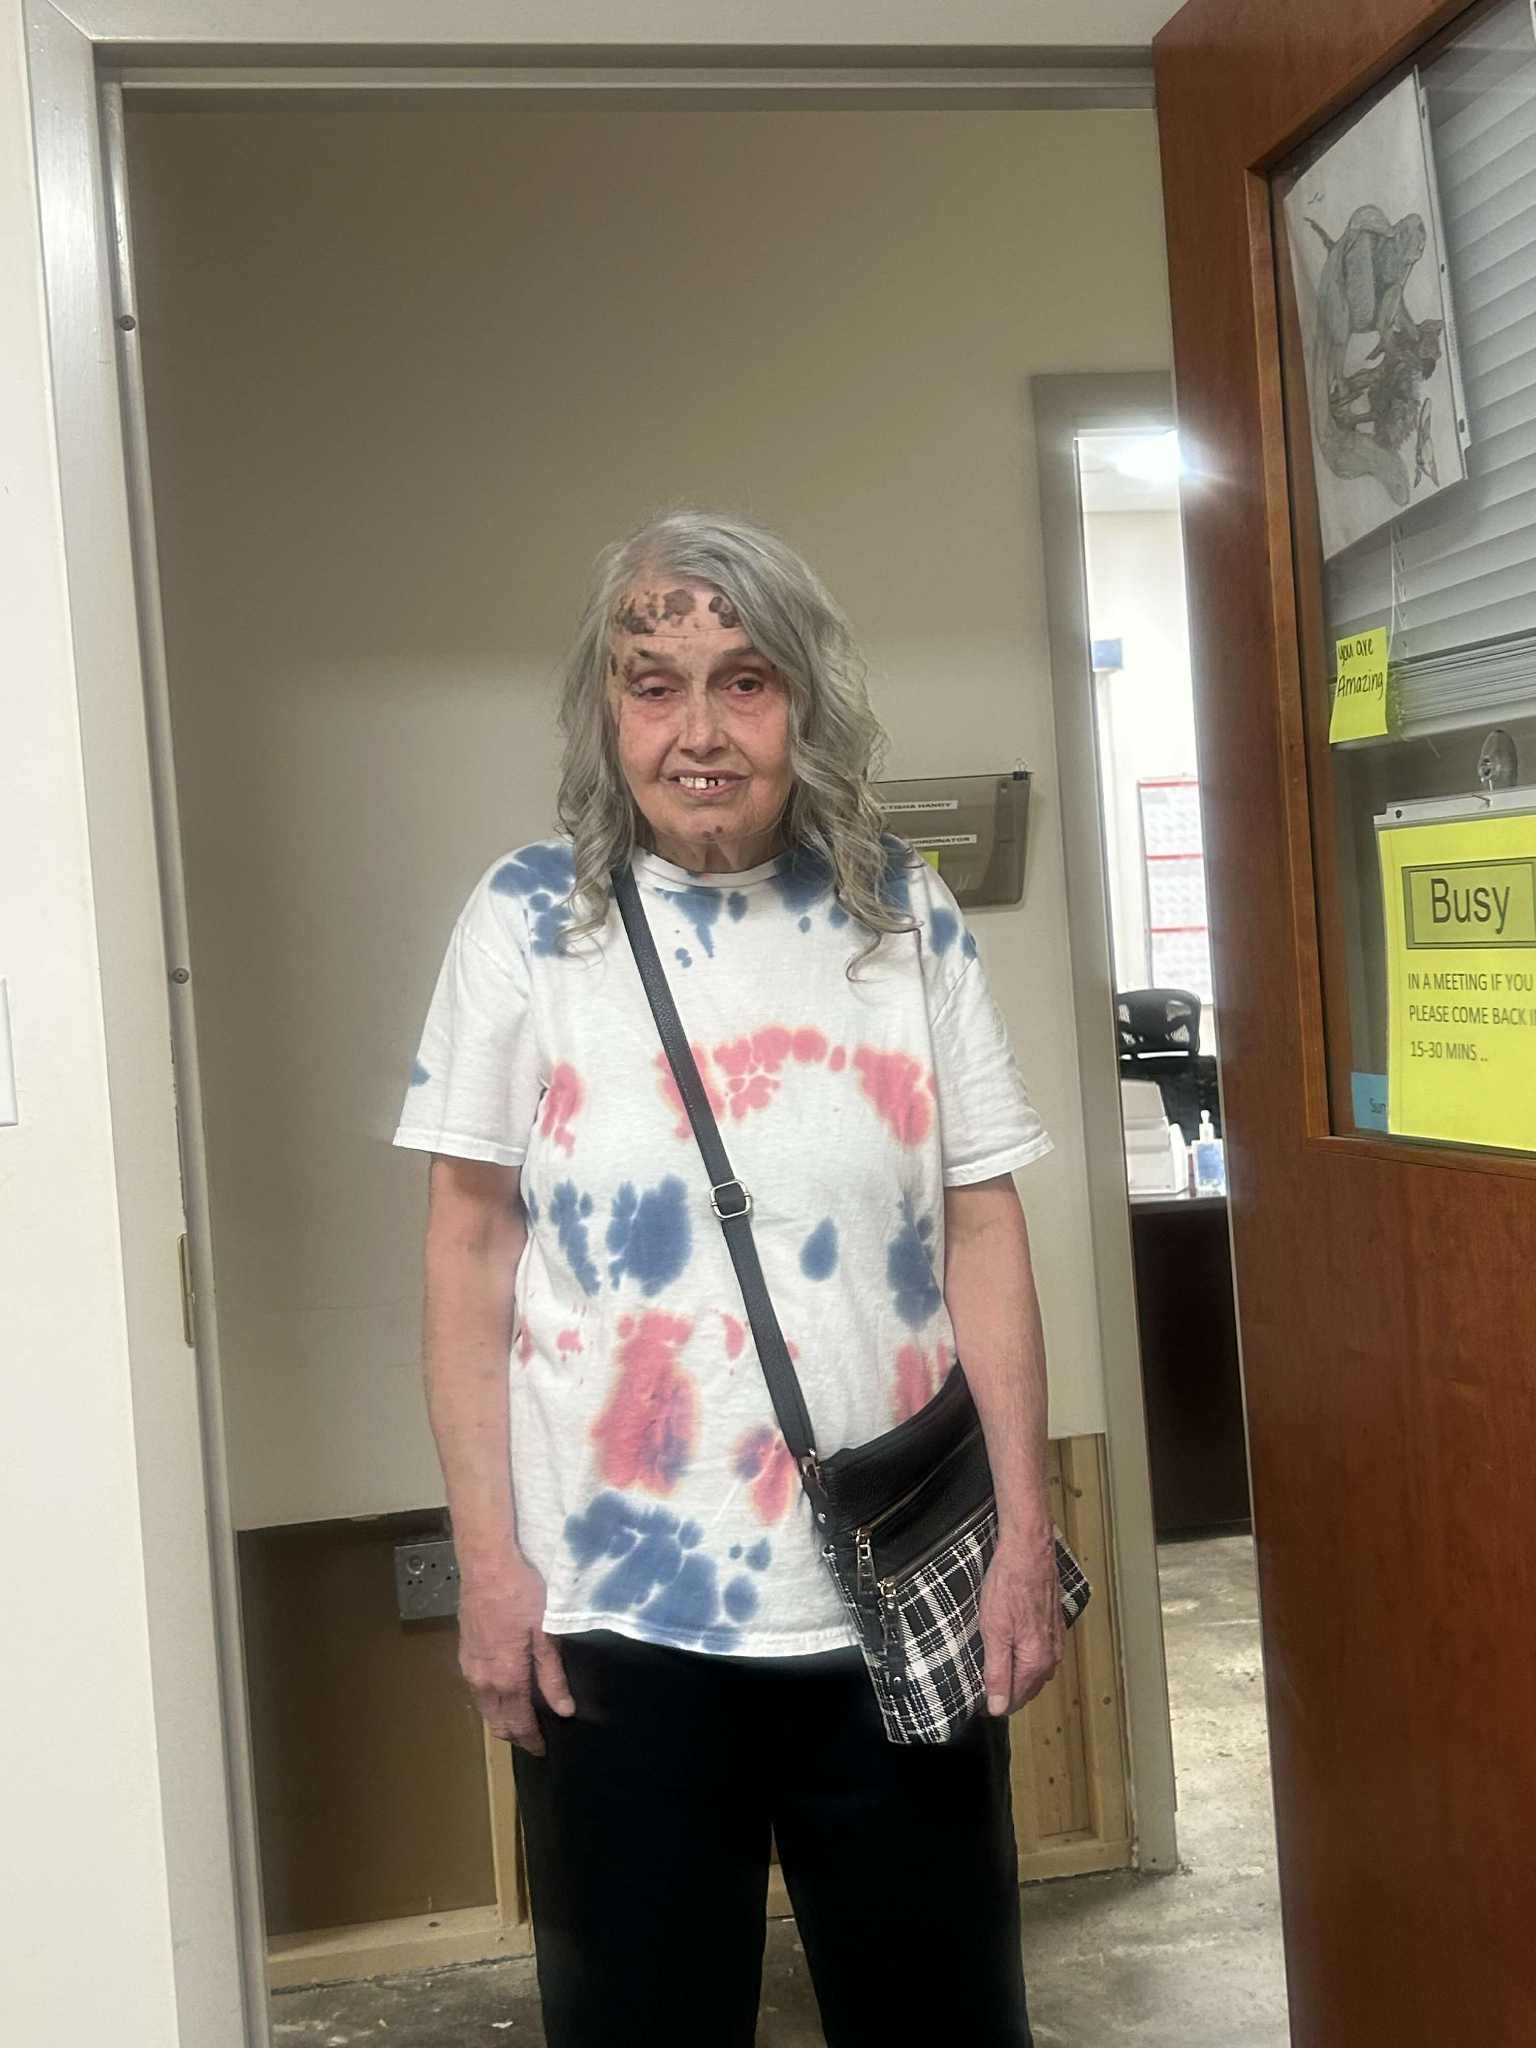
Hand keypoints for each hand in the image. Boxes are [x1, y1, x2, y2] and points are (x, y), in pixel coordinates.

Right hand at [457, 1551, 575, 1753]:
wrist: (487, 1563)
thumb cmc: (522, 1593)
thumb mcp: (546, 1633)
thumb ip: (552, 1674)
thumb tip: (563, 1710)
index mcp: (506, 1678)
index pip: (518, 1722)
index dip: (530, 1740)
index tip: (542, 1750)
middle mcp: (482, 1678)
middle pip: (496, 1720)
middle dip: (514, 1734)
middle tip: (532, 1739)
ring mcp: (469, 1664)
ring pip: (483, 1705)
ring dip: (500, 1717)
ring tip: (519, 1718)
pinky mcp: (464, 1649)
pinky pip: (476, 1687)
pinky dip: (489, 1699)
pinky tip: (501, 1690)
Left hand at [979, 1529, 1063, 1717]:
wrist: (1028, 1550)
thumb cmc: (1008, 1586)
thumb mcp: (994, 1631)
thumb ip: (997, 1672)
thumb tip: (998, 1707)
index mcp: (1035, 1661)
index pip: (1015, 1700)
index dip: (994, 1705)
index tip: (975, 1703)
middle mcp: (1051, 1655)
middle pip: (1028, 1688)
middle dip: (1007, 1694)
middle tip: (981, 1690)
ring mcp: (1055, 1639)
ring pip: (1037, 1672)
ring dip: (1018, 1678)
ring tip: (995, 1673)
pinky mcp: (1054, 1624)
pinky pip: (1042, 1653)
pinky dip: (1027, 1660)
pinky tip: (1015, 1651)